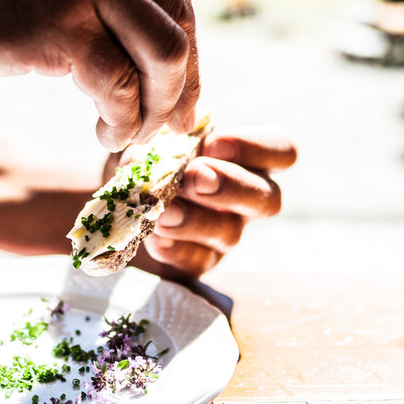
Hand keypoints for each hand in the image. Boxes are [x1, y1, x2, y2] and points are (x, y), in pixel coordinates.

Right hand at [0, 0, 199, 151]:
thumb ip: (103, 1)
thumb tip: (160, 53)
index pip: (177, 1)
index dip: (187, 55)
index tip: (176, 94)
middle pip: (180, 29)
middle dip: (183, 87)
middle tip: (169, 126)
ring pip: (166, 59)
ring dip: (159, 109)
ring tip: (132, 133)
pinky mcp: (61, 29)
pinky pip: (122, 90)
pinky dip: (124, 122)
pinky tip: (104, 134)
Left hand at [134, 126, 296, 279]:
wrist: (121, 204)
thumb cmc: (151, 160)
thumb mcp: (157, 142)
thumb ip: (164, 141)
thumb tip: (155, 154)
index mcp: (247, 159)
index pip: (283, 152)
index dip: (256, 147)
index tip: (214, 143)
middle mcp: (246, 198)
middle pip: (268, 199)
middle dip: (231, 186)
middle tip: (193, 177)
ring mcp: (225, 233)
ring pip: (231, 233)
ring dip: (196, 221)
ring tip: (163, 212)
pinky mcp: (199, 262)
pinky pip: (198, 260)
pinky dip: (174, 248)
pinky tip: (153, 237)